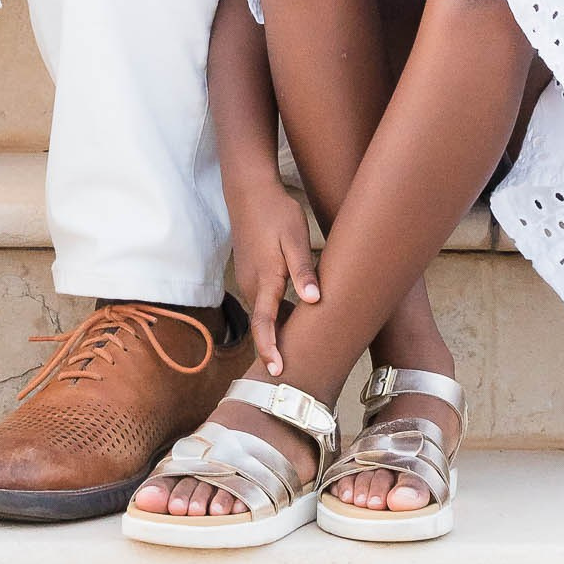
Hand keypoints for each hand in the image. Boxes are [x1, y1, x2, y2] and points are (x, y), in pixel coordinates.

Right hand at [226, 174, 319, 374]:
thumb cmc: (276, 213)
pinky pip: (265, 301)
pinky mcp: (251, 272)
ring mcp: (249, 279)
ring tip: (306, 345)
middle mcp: (252, 285)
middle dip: (280, 346)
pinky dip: (279, 312)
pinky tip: (299, 312)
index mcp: (264, 280)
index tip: (277, 373)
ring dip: (281, 328)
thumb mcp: (294, 239)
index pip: (264, 324)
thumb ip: (303, 271)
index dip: (270, 349)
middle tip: (304, 367)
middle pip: (266, 324)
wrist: (250, 190)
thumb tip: (314, 300)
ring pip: (266, 313)